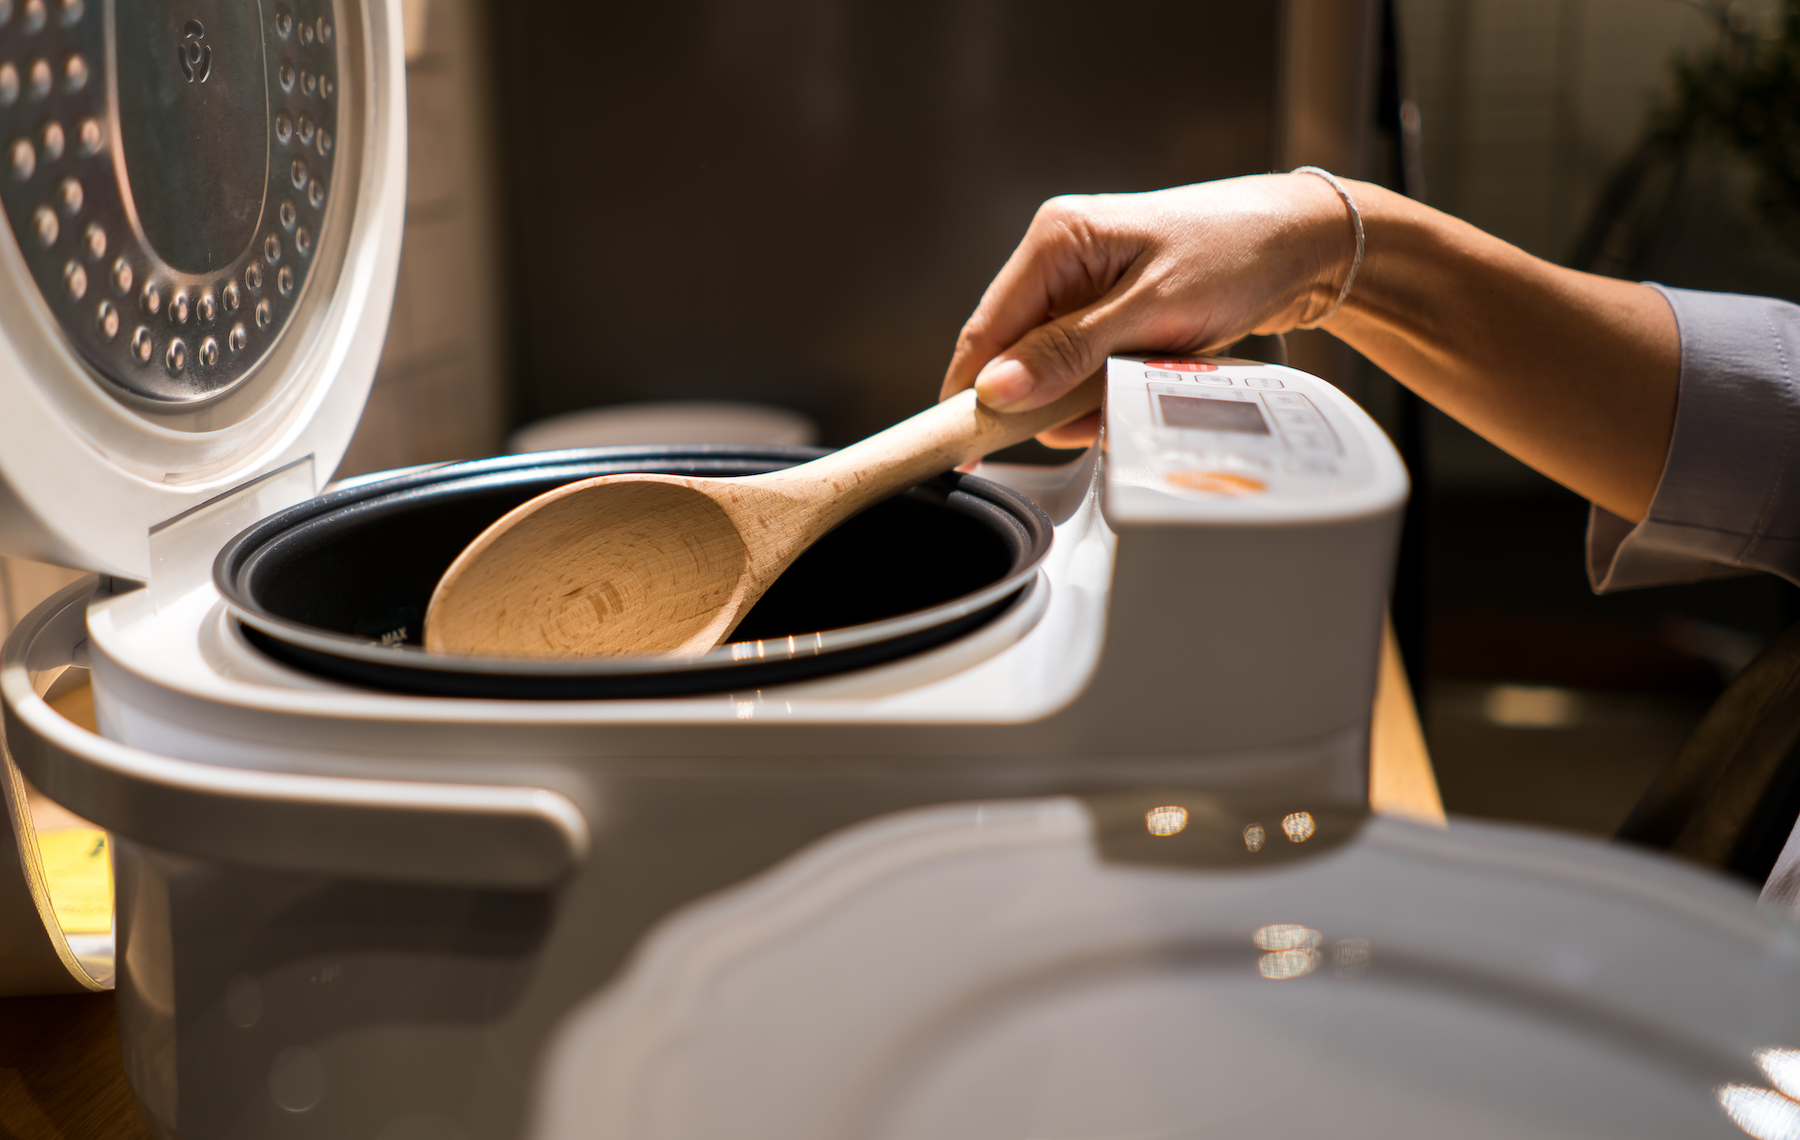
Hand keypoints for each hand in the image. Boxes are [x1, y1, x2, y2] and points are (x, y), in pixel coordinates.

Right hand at [941, 173, 1356, 446]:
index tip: (959, 445)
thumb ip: (1069, 352)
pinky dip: (1109, 387)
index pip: (987, 328)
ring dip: (1087, 395)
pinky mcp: (1108, 312)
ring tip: (1143, 378)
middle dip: (1048, 396)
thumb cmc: (1239, 252)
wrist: (1307, 244)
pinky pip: (1085, 368)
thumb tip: (997, 388)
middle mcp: (1062, 258)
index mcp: (1057, 238)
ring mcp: (1085, 286)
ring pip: (1052, 369)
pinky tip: (1147, 377)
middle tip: (1091, 413)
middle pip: (1015, 354)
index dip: (969, 392)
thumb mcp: (1150, 309)